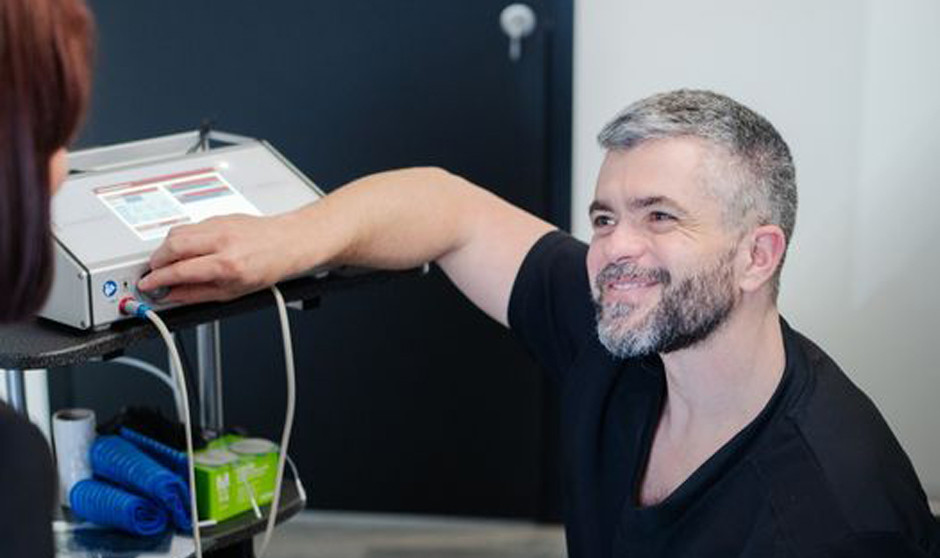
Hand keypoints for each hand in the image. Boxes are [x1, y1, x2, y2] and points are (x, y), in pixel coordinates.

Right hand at [137, 213, 300, 303]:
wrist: (287, 242)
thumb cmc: (268, 268)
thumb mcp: (233, 292)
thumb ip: (198, 294)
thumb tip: (172, 296)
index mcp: (227, 264)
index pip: (180, 270)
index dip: (158, 279)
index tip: (147, 284)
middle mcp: (222, 241)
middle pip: (172, 246)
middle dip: (156, 261)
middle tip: (154, 272)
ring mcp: (220, 225)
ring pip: (177, 232)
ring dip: (165, 248)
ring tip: (167, 262)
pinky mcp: (219, 216)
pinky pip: (191, 226)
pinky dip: (182, 238)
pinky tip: (187, 249)